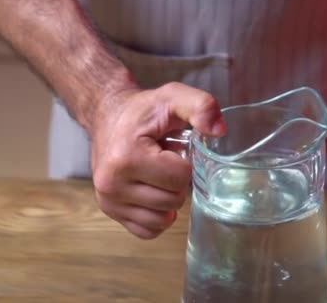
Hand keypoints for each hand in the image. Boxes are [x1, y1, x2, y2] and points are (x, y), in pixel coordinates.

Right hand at [90, 82, 225, 238]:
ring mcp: (109, 201)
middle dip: (177, 182)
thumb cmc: (143, 110)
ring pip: (162, 219)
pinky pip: (148, 230)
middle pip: (172, 201)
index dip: (185, 164)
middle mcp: (112, 183)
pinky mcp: (109, 212)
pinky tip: (153, 192)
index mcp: (127, 157)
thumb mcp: (173, 97)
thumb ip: (201, 107)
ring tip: (157, 175)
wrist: (107, 115)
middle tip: (165, 162)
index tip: (173, 149)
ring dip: (168, 199)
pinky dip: (157, 216)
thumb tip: (219, 130)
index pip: (180, 178)